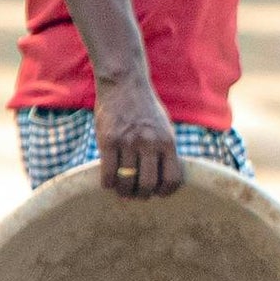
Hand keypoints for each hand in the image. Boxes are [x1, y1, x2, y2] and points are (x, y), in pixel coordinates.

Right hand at [96, 79, 185, 197]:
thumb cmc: (146, 109)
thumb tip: (163, 178)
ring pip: (126, 182)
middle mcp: (149, 143)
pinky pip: (108, 173)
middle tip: (136, 195)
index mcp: (167, 141)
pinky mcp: (108, 140)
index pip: (171, 178)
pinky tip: (108, 182)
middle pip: (147, 185)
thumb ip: (165, 150)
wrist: (124, 84)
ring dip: (124, 192)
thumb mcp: (165, 127)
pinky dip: (108, 183)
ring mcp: (128, 142)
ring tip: (122, 190)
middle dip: (142, 195)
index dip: (165, 192)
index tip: (157, 194)